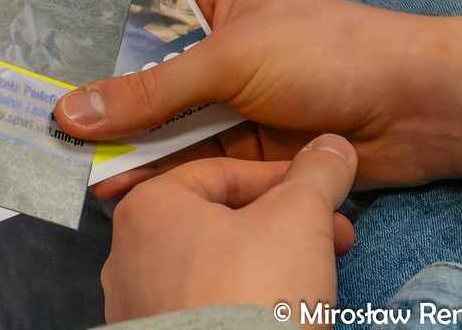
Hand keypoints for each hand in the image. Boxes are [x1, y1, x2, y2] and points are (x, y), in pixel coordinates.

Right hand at [55, 0, 461, 193]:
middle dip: (100, 99)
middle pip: (143, 72)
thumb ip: (149, 92)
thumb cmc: (326, 50)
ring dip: (124, 141)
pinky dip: (156, 169)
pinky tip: (115, 181)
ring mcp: (226, 95)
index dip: (89, 38)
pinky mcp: (240, 142)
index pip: (137, 12)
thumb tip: (71, 112)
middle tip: (43, 120)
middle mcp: (212, 42)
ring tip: (69, 160)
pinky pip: (187, 155)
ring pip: (161, 120)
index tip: (36, 63)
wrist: (416, 109)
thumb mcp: (228, 61)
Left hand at [103, 134, 356, 324]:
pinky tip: (275, 314)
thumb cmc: (251, 294)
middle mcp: (128, 251)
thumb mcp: (298, 217)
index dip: (284, 180)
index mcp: (148, 206)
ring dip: (265, 264)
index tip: (324, 194)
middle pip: (219, 221)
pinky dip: (240, 301)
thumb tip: (333, 147)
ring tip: (312, 280)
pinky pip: (202, 307)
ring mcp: (136, 302)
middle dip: (284, 226)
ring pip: (211, 266)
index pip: (223, 173)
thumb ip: (317, 174)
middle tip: (333, 240)